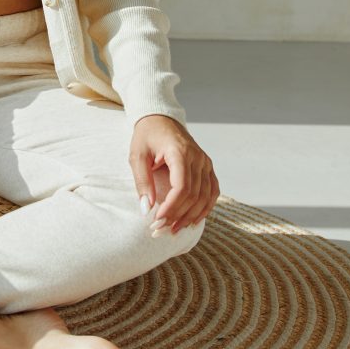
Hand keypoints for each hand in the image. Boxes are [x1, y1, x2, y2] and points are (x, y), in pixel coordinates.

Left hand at [129, 114, 218, 233]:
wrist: (160, 118)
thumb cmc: (146, 136)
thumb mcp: (137, 155)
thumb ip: (142, 181)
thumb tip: (146, 208)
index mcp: (180, 152)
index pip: (182, 187)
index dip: (171, 207)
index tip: (157, 220)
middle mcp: (198, 158)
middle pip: (194, 195)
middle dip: (178, 215)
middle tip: (162, 229)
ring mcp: (205, 162)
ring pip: (205, 197)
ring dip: (191, 216)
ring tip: (175, 229)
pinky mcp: (207, 166)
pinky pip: (212, 191)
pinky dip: (205, 208)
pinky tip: (192, 219)